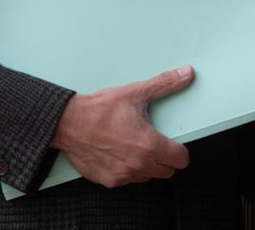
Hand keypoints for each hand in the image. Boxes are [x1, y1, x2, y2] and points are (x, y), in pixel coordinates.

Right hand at [50, 65, 194, 187]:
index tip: (173, 143)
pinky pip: (127, 180)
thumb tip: (186, 74)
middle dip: (164, 158)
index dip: (179, 150)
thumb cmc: (99, 110)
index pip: (181, 159)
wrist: (68, 123)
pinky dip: (126, 169)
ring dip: (146, 165)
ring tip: (133, 145)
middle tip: (153, 141)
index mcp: (149, 145)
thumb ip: (164, 84)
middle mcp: (138, 165)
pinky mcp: (109, 181)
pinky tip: (118, 152)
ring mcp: (123, 175)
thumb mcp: (135, 93)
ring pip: (147, 176)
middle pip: (167, 171)